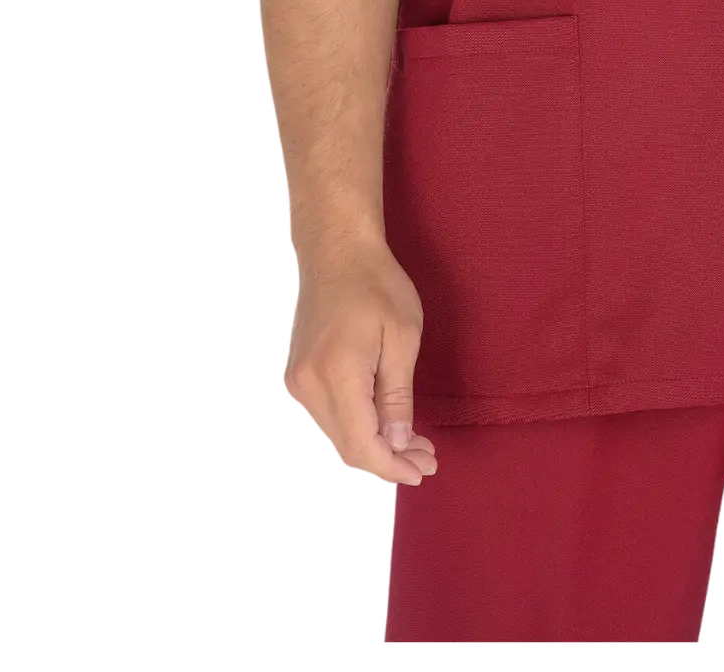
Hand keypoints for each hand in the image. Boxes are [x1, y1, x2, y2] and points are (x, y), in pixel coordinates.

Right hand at [281, 241, 439, 486]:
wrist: (336, 251)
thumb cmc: (376, 284)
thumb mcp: (402, 336)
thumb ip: (397, 395)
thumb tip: (397, 444)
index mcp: (337, 374)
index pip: (362, 445)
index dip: (392, 467)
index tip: (423, 471)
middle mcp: (307, 385)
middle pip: (347, 446)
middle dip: (388, 459)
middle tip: (426, 457)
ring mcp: (297, 382)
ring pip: (336, 435)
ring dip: (373, 445)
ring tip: (412, 442)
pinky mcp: (297, 376)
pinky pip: (328, 416)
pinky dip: (356, 426)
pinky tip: (384, 422)